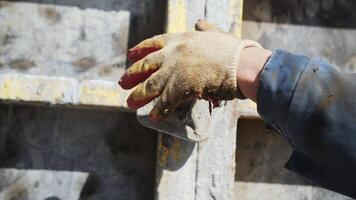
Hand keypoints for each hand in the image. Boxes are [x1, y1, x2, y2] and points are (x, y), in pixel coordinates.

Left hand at [119, 21, 261, 120]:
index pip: (154, 43)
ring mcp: (175, 70)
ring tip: (129, 103)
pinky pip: (166, 101)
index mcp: (181, 40)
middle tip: (122, 83)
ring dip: (139, 95)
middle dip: (132, 75)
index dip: (140, 49)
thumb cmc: (233, 50)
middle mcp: (173, 54)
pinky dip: (159, 110)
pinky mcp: (180, 87)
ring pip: (151, 85)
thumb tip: (199, 22)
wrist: (242, 65)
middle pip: (146, 65)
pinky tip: (154, 116)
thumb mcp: (216, 34)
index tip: (130, 55)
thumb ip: (205, 29)